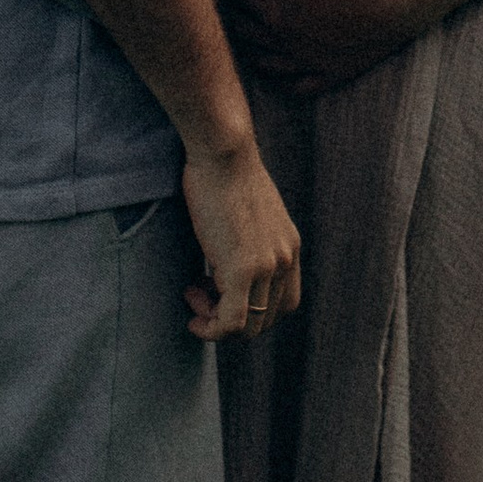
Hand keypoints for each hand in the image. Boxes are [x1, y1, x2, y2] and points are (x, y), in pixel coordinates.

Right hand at [178, 137, 302, 340]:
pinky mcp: (242, 268)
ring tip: (193, 298)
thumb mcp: (248, 212)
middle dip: (232, 319)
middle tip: (200, 295)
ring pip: (250, 327)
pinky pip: (231, 321)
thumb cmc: (223, 173)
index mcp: (289, 247)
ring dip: (218, 324)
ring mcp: (266, 266)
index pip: (285, 302)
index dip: (254, 310)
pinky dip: (211, 329)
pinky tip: (193, 317)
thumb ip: (250, 240)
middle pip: (269, 320)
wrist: (222, 152)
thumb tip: (226, 258)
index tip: (221, 293)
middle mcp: (285, 259)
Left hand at [224, 0, 430, 95]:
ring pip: (266, 63)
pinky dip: (284, 82)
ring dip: (251, 49)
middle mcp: (285, 42)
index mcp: (275, 11)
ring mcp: (307, 62)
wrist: (395, 1)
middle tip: (232, 5)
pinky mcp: (331, 74)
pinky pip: (298, 87)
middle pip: (247, 31)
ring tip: (248, 37)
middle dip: (236, 15)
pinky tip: (281, 74)